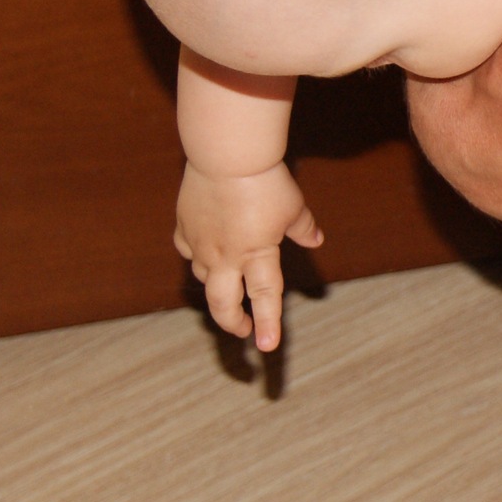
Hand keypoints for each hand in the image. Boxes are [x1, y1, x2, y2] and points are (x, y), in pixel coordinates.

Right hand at [173, 163, 323, 349]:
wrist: (227, 155)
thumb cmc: (265, 181)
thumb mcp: (294, 207)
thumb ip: (304, 228)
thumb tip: (316, 240)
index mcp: (257, 254)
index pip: (265, 297)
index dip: (267, 323)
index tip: (266, 346)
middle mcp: (226, 255)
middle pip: (222, 302)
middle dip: (232, 321)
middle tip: (243, 330)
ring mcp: (201, 242)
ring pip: (204, 277)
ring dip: (218, 288)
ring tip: (230, 291)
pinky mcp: (185, 224)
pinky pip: (188, 250)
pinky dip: (197, 257)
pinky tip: (204, 255)